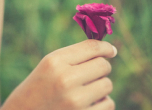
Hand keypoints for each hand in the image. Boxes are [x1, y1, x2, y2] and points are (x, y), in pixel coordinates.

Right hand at [2, 39, 116, 109]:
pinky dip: (102, 104)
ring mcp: (74, 101)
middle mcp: (65, 79)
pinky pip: (108, 104)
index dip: (105, 47)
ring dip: (101, 88)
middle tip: (91, 75)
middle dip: (101, 69)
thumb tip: (111, 50)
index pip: (91, 47)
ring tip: (85, 92)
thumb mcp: (50, 66)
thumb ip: (75, 55)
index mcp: (55, 62)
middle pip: (103, 66)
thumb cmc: (40, 88)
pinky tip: (88, 105)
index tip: (111, 51)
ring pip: (107, 85)